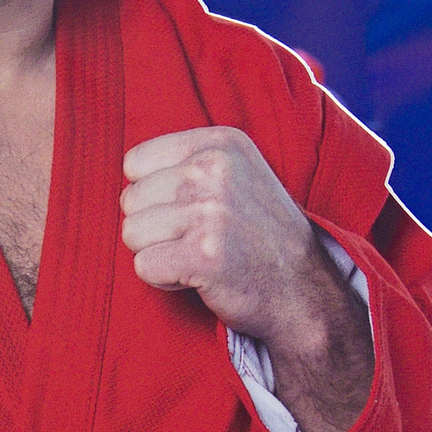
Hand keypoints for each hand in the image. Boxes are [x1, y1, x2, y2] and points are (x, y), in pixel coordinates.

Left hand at [119, 126, 341, 347]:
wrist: (303, 289)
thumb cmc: (260, 234)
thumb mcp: (238, 173)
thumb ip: (187, 163)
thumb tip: (127, 173)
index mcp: (220, 143)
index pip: (135, 163)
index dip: (153, 195)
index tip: (190, 210)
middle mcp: (214, 169)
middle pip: (130, 199)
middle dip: (154, 227)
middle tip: (198, 239)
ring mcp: (211, 212)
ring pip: (132, 233)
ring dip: (158, 254)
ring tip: (196, 256)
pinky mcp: (204, 256)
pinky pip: (144, 266)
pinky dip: (164, 279)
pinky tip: (197, 275)